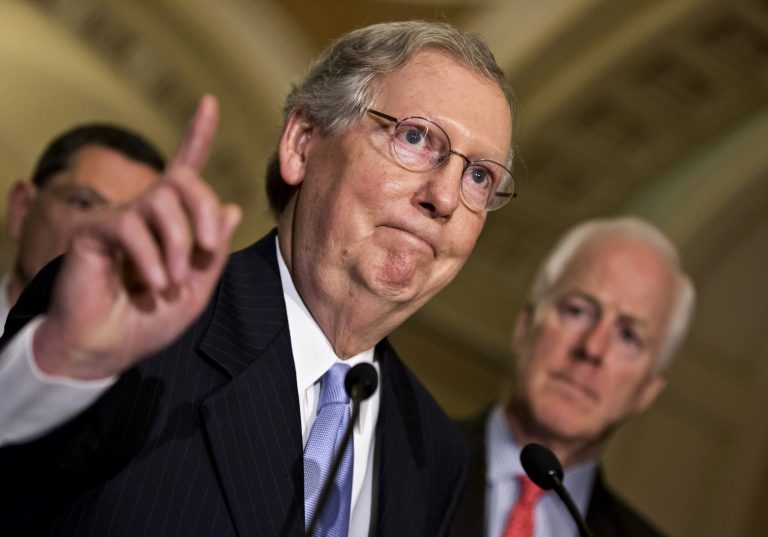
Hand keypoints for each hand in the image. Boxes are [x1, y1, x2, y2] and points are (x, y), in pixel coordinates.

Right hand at [33, 95, 241, 379]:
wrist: (104, 350)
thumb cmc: (147, 321)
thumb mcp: (195, 291)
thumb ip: (213, 254)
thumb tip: (232, 208)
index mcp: (170, 224)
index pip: (184, 171)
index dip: (197, 136)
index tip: (209, 103)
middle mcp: (143, 213)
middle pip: (182, 180)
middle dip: (204, 210)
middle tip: (211, 247)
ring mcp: (116, 218)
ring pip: (160, 200)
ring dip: (178, 243)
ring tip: (173, 281)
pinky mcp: (93, 231)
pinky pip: (130, 226)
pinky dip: (151, 258)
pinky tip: (153, 284)